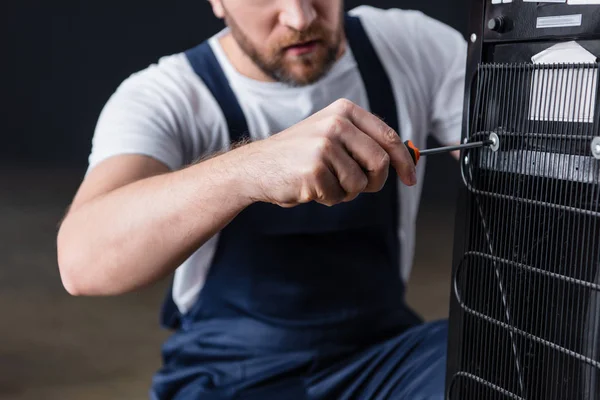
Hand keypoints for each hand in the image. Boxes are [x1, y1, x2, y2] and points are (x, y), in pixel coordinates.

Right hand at [237, 99, 417, 207]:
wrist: (256, 166)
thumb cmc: (297, 155)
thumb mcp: (330, 136)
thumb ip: (363, 143)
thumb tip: (404, 159)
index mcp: (344, 111)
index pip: (388, 136)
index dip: (404, 161)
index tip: (410, 178)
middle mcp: (336, 123)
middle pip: (380, 162)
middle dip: (375, 183)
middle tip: (360, 189)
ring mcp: (325, 145)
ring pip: (360, 183)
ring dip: (345, 192)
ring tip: (323, 182)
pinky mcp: (315, 168)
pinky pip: (337, 195)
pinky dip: (326, 198)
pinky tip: (308, 187)